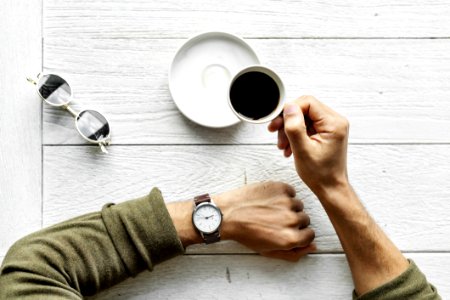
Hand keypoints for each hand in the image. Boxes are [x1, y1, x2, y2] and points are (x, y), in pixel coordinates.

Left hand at [167, 181, 315, 261]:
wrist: (228, 213)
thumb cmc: (245, 233)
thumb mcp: (269, 251)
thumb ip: (294, 253)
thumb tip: (313, 247)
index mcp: (290, 238)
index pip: (310, 235)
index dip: (299, 234)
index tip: (288, 231)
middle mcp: (292, 220)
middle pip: (305, 219)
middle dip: (293, 221)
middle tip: (275, 220)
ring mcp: (287, 202)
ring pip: (298, 204)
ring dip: (288, 207)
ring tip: (270, 210)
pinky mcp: (280, 188)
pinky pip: (291, 191)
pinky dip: (283, 195)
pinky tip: (269, 200)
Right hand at [268, 96, 349, 195]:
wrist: (330, 188)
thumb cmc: (321, 174)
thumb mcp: (302, 150)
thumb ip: (295, 127)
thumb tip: (289, 108)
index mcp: (333, 123)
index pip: (308, 102)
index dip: (289, 110)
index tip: (278, 122)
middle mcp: (335, 122)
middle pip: (305, 109)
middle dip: (288, 121)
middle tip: (275, 132)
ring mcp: (331, 127)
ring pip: (303, 117)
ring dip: (289, 130)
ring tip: (282, 145)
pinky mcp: (326, 133)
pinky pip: (307, 126)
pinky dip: (295, 134)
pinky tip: (289, 147)